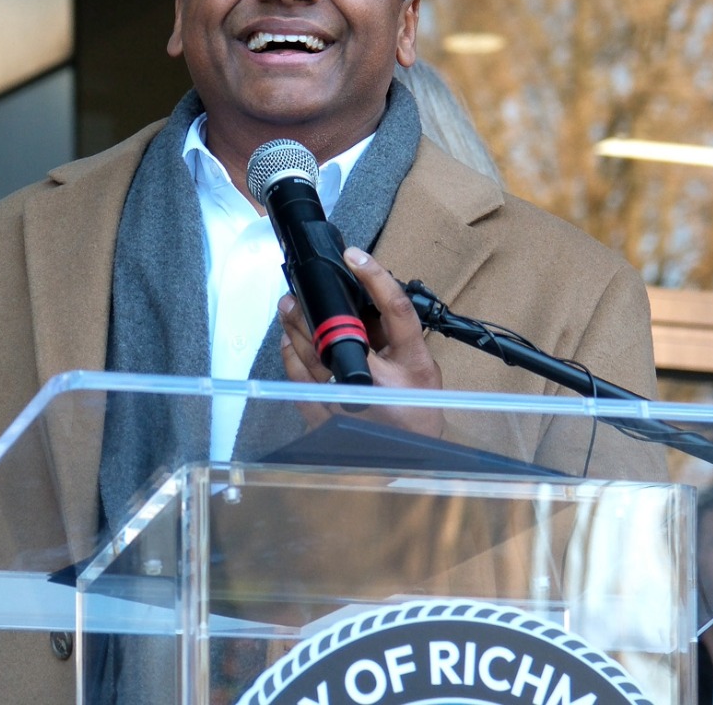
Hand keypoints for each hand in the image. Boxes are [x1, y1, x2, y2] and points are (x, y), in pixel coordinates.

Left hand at [279, 247, 442, 436]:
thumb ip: (398, 336)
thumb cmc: (419, 411)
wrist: (411, 456)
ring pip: (311, 357)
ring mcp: (349, 402)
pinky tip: (287, 343)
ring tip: (288, 309)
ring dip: (296, 329)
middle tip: (298, 291)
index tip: (355, 256)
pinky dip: (290, 360)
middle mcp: (378, 382)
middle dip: (312, 309)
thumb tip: (365, 304)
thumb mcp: (424, 367)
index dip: (375, 278)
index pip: (395, 309)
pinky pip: (300, 385)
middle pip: (338, 334)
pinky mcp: (327, 418)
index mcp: (411, 364)